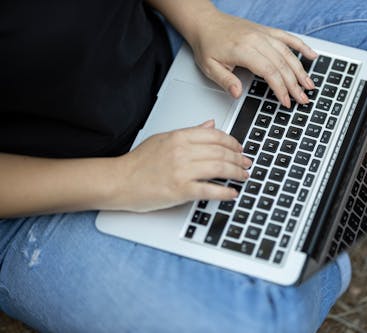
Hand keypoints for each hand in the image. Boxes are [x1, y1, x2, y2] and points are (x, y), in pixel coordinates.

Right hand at [113, 120, 250, 211]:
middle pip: (221, 151)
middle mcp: (182, 151)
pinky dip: (225, 192)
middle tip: (247, 163)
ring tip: (244, 176)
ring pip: (220, 168)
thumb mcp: (164, 139)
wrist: (119, 181)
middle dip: (239, 158)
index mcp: (179, 137)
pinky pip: (210, 189)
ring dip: (236, 172)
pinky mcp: (180, 190)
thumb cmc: (139, 163)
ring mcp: (182, 170)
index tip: (239, 148)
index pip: (214, 135)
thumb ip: (189, 132)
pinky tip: (232, 193)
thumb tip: (210, 124)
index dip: (232, 142)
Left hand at [189, 10, 316, 107]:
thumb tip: (237, 94)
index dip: (280, 88)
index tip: (286, 101)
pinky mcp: (265, 31)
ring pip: (288, 53)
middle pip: (282, 64)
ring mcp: (263, 34)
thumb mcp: (209, 67)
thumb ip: (225, 81)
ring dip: (301, 70)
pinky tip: (312, 55)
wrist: (205, 21)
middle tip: (303, 99)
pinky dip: (301, 46)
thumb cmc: (207, 44)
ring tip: (310, 85)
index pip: (269, 71)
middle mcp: (256, 40)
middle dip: (295, 84)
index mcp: (243, 50)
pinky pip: (287, 37)